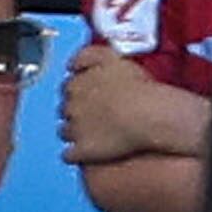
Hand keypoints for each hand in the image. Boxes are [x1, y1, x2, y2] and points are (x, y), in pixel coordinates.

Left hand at [60, 39, 159, 167]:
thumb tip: (73, 63)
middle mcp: (72, 106)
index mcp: (77, 83)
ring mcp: (76, 129)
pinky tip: (83, 155)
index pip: (67, 87)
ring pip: (64, 132)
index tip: (87, 96)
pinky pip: (69, 155)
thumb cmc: (135, 87)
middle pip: (64, 109)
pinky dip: (73, 155)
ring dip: (72, 133)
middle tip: (91, 116)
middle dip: (74, 112)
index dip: (77, 92)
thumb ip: (88, 56)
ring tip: (88, 135)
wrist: (147, 115)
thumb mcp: (111, 57)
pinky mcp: (84, 151)